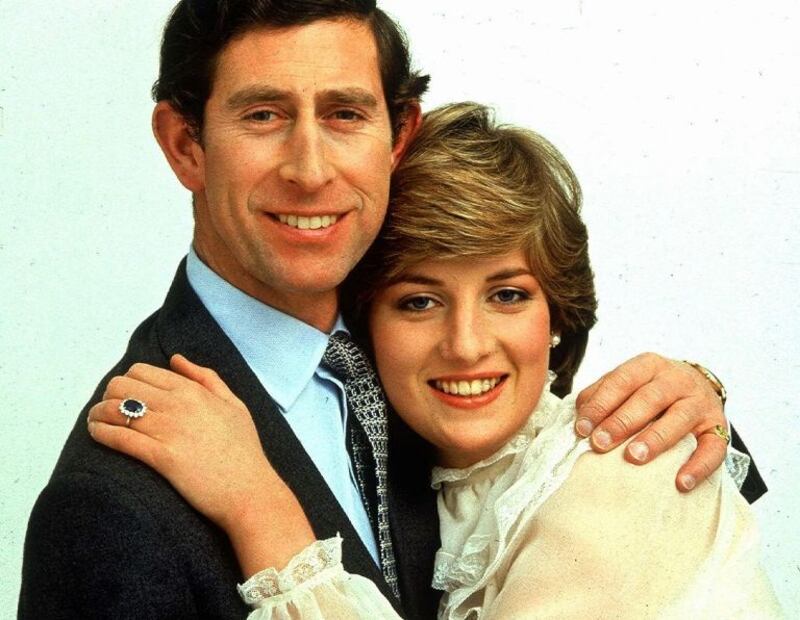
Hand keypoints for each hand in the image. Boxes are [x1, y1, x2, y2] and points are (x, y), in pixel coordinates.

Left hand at [88, 355, 314, 572]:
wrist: (251, 492)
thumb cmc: (244, 451)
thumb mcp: (234, 404)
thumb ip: (206, 378)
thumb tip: (176, 359)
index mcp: (193, 391)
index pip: (142, 371)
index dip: (127, 381)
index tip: (124, 395)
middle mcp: (179, 405)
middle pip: (122, 386)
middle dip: (110, 395)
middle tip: (109, 409)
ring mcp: (170, 431)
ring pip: (116, 410)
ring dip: (99, 414)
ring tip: (97, 422)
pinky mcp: (162, 458)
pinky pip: (120, 438)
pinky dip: (101, 433)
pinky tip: (97, 434)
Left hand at [575, 353, 727, 491]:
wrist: (698, 387)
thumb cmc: (650, 390)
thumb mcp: (627, 383)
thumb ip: (602, 395)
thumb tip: (580, 418)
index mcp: (649, 365)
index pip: (621, 381)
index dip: (600, 404)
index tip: (582, 428)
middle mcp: (677, 380)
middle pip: (649, 398)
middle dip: (622, 422)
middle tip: (600, 444)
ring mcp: (700, 403)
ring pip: (680, 419)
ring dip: (655, 439)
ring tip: (634, 458)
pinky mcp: (719, 427)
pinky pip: (713, 448)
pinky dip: (698, 466)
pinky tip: (681, 482)